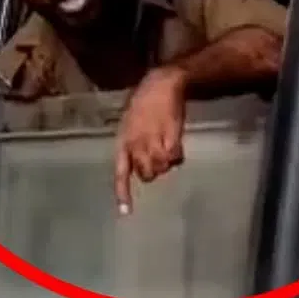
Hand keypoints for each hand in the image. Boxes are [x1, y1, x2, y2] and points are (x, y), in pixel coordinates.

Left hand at [114, 66, 186, 212]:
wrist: (162, 84)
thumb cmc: (144, 101)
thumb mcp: (129, 123)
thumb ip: (132, 144)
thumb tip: (138, 164)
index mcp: (123, 141)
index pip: (121, 173)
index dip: (123, 194)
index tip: (125, 213)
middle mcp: (136, 145)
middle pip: (146, 175)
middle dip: (152, 171)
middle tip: (158, 157)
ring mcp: (154, 142)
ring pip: (162, 168)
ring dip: (166, 163)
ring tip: (167, 146)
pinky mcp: (171, 138)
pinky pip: (175, 158)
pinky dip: (178, 155)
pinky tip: (176, 143)